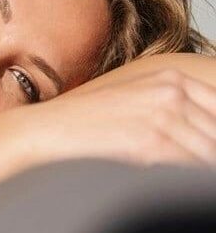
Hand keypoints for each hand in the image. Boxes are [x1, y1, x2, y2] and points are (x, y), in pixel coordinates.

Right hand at [22, 69, 215, 166]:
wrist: (56, 126)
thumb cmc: (90, 117)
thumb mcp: (136, 97)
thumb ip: (171, 106)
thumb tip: (202, 133)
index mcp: (171, 77)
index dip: (215, 131)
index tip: (208, 146)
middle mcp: (172, 92)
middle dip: (209, 149)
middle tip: (200, 164)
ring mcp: (163, 115)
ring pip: (209, 150)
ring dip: (202, 166)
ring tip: (189, 177)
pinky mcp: (152, 141)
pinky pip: (191, 166)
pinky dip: (191, 177)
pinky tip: (173, 178)